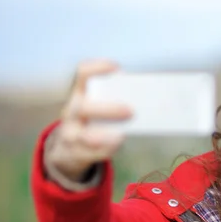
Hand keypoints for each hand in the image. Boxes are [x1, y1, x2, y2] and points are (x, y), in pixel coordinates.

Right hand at [46, 60, 132, 181]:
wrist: (70, 148)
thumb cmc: (93, 120)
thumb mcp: (97, 105)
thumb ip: (116, 99)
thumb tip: (150, 96)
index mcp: (79, 94)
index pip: (82, 75)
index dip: (96, 69)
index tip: (115, 68)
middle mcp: (72, 112)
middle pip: (83, 108)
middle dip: (106, 109)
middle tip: (130, 111)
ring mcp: (71, 134)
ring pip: (83, 135)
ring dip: (102, 136)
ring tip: (120, 136)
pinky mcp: (76, 153)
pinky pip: (90, 153)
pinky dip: (105, 150)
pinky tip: (117, 145)